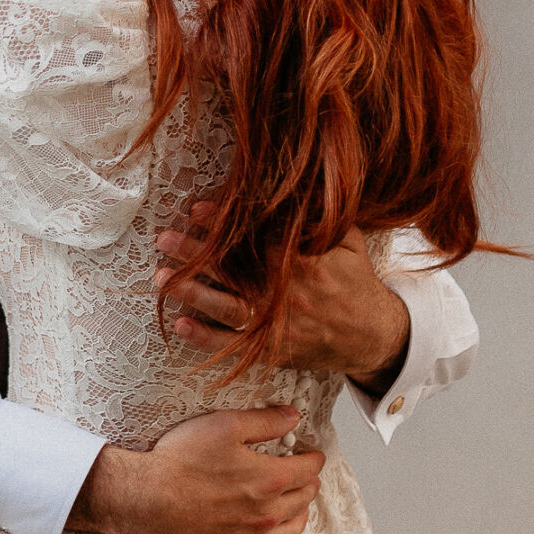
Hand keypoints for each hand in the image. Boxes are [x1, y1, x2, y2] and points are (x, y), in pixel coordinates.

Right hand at [68, 406, 323, 533]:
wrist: (143, 499)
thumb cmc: (180, 459)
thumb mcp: (224, 425)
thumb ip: (265, 421)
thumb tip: (294, 417)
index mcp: (269, 481)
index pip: (307, 470)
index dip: (313, 458)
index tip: (311, 454)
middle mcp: (265, 515)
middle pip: (301, 502)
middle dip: (307, 487)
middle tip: (306, 479)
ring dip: (297, 521)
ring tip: (298, 512)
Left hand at [158, 218, 410, 392]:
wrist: (372, 337)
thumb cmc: (356, 282)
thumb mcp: (348, 240)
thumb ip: (321, 215)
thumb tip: (296, 184)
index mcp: (303, 262)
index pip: (255, 237)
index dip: (224, 222)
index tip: (197, 207)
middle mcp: (285, 293)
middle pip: (232, 270)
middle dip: (196, 254)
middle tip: (164, 238)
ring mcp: (276, 325)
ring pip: (227, 306)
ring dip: (192, 292)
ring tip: (161, 278)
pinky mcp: (271, 349)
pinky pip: (233, 345)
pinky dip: (205, 337)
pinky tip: (180, 325)